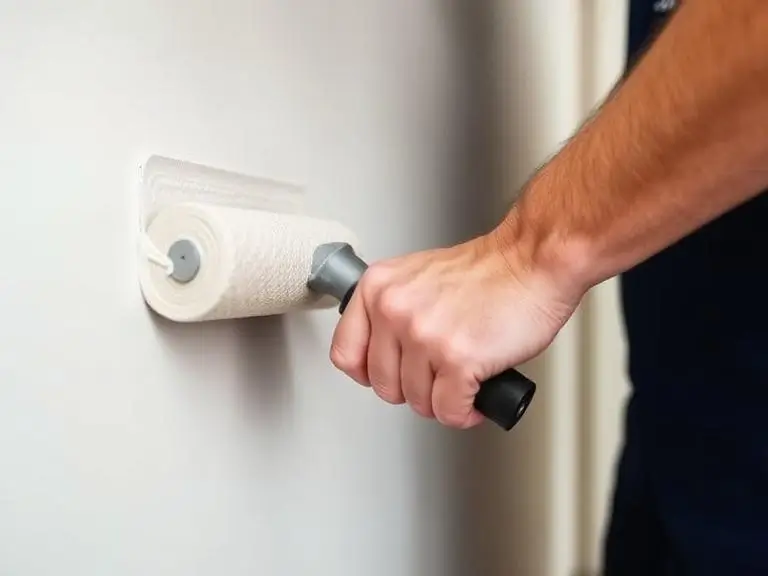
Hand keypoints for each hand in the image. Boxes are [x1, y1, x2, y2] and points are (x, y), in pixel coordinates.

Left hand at [329, 227, 583, 428]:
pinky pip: (449, 410)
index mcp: (378, 288)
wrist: (532, 261)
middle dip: (414, 390)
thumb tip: (385, 357)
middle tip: (438, 377)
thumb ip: (392, 311)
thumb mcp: (417, 278)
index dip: (369, 373)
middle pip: (383, 385)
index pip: (345, 353)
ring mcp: (423, 335)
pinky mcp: (456, 358)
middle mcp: (394, 310)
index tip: (389, 374)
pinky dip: (465, 413)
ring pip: (417, 402)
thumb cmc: (486, 272)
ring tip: (461, 381)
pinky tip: (475, 397)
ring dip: (443, 401)